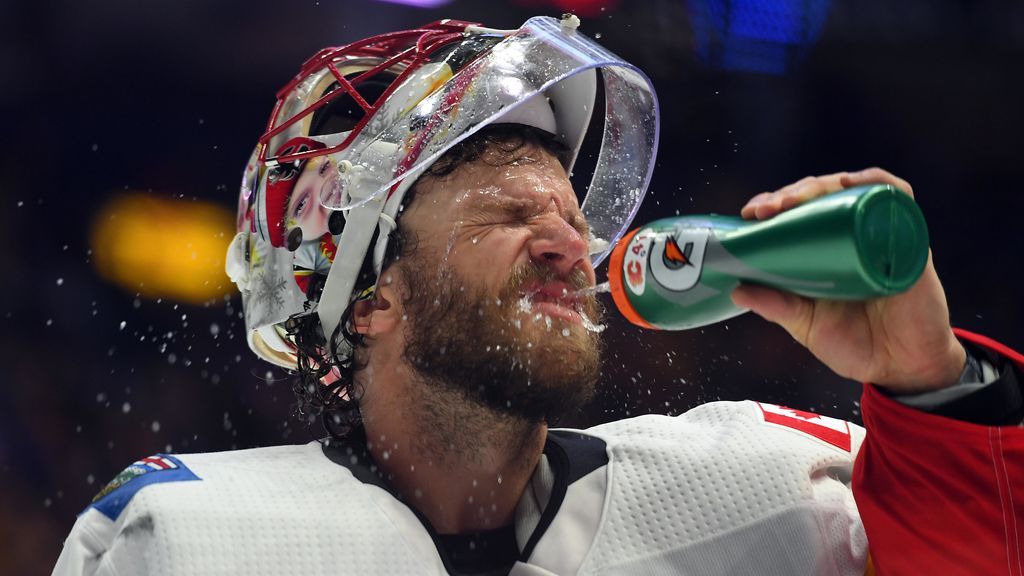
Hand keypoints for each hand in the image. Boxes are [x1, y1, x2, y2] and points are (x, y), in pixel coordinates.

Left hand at [731, 168, 965, 392]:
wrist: (903, 368)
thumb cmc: (856, 345)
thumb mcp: (806, 326)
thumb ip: (776, 306)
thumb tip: (737, 289)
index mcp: (825, 252)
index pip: (798, 213)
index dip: (773, 205)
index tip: (749, 214)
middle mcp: (852, 237)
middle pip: (821, 196)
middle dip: (789, 194)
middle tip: (765, 210)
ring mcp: (879, 236)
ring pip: (852, 190)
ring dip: (821, 186)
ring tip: (795, 199)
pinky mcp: (908, 242)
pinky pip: (897, 200)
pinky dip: (876, 183)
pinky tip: (852, 183)